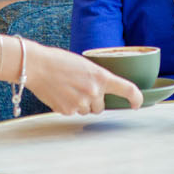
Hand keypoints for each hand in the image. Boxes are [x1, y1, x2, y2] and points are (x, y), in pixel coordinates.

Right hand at [26, 43, 143, 113]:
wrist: (36, 66)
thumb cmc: (59, 61)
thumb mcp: (84, 65)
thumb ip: (96, 78)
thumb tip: (101, 92)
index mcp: (101, 76)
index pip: (127, 89)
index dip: (136, 98)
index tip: (137, 104)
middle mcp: (94, 92)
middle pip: (101, 106)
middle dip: (93, 100)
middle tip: (78, 88)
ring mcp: (81, 103)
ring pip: (87, 111)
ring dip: (80, 104)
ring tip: (66, 89)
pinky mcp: (67, 111)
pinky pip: (73, 113)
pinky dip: (68, 106)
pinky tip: (59, 94)